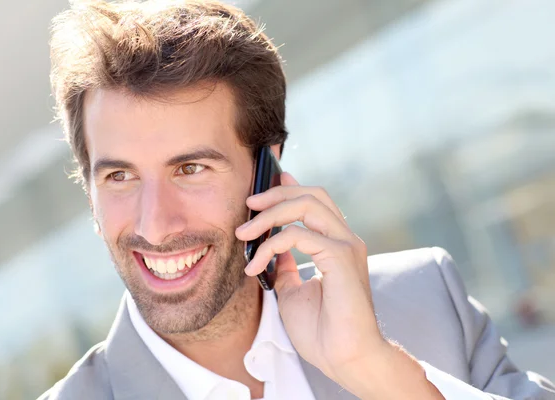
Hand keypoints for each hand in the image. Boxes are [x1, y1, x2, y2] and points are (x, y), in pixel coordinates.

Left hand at [235, 172, 386, 387]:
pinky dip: (271, 244)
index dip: (291, 188)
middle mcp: (346, 239)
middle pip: (312, 195)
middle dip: (277, 193)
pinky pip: (298, 235)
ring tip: (244, 232)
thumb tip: (273, 247)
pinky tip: (256, 265)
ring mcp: (346, 245)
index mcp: (337, 244)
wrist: (344, 358)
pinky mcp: (341, 257)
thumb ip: (286, 266)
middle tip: (249, 204)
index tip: (268, 183)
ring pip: (306, 205)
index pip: (316, 202)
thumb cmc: (322, 330)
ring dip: (269, 214)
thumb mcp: (293, 291)